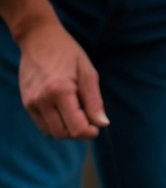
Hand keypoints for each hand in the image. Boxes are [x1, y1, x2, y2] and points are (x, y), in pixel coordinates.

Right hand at [15, 15, 107, 138]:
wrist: (37, 38)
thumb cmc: (67, 53)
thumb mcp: (88, 73)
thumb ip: (95, 101)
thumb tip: (102, 124)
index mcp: (60, 91)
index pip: (77, 128)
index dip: (90, 132)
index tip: (97, 125)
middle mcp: (41, 99)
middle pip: (63, 134)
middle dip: (79, 132)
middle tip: (87, 117)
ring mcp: (31, 102)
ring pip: (52, 132)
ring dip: (67, 129)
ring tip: (74, 112)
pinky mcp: (26, 102)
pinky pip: (42, 125)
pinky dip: (55, 124)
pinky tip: (63, 110)